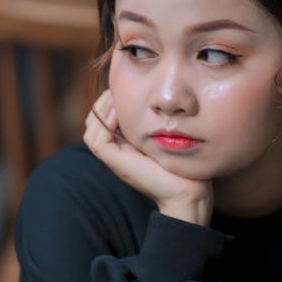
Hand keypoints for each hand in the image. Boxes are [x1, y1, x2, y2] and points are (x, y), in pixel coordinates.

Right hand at [84, 90, 212, 225]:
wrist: (188, 192)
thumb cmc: (185, 165)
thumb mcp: (168, 137)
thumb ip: (157, 122)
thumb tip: (156, 99)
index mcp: (127, 146)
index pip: (105, 120)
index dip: (110, 102)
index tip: (125, 89)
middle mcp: (118, 152)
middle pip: (94, 123)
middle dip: (103, 102)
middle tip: (117, 89)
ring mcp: (115, 159)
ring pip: (92, 129)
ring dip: (101, 109)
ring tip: (116, 97)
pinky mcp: (115, 163)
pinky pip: (97, 140)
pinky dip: (104, 122)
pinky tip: (120, 111)